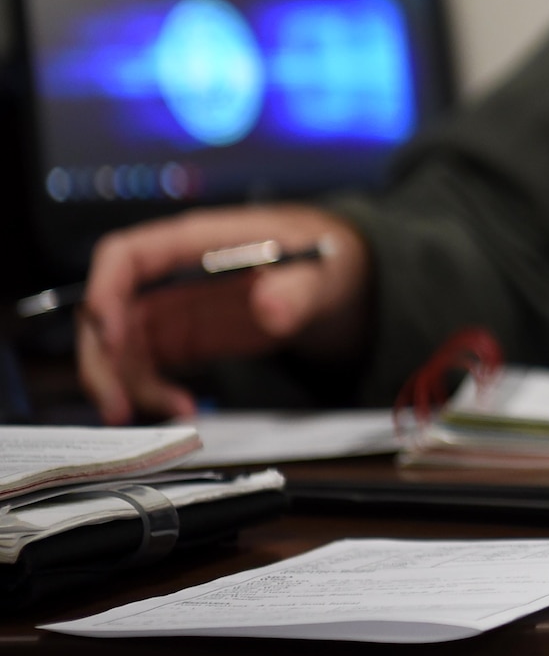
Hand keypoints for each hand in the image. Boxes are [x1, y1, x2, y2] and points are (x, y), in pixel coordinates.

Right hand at [78, 204, 371, 423]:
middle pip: (109, 310)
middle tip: (120, 406)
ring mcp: (174, 308)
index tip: (113, 339)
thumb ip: (299, 291)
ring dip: (128, 384)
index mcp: (197, 241)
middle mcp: (172, 274)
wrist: (337, 281)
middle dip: (103, 359)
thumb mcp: (322, 272)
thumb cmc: (322, 258)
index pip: (125, 255)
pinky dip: (154, 391)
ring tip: (171, 414)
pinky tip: (185, 409)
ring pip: (121, 346)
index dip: (106, 294)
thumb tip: (272, 311)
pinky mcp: (183, 338)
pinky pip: (147, 366)